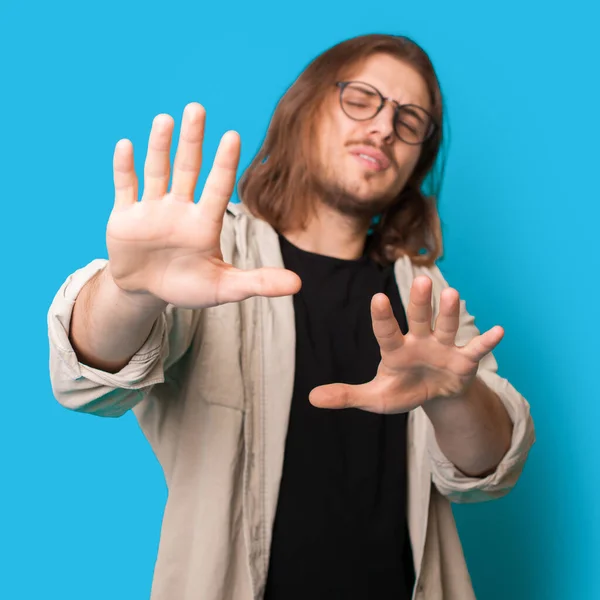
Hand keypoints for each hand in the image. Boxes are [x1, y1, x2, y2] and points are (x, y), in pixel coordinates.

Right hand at [106, 103, 300, 308]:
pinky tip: (126, 144)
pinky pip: (126, 188)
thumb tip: (298, 283)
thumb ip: (258, 282)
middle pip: (187, 168)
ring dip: (159, 147)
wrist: (146, 291)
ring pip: (157, 171)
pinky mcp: (125, 217)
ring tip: (165, 120)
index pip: (218, 187)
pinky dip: (124, 168)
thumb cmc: (188, 286)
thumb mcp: (224, 288)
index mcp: (205, 222)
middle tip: (197, 108)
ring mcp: (152, 210)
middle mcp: (180, 209)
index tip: (233, 135)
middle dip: (191, 141)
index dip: (225, 163)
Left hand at [309, 276, 503, 412]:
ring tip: (453, 293)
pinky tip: (499, 331)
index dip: (382, 317)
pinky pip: (476, 349)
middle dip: (419, 301)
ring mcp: (443, 347)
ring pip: (446, 326)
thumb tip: (311, 398)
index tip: (376, 298)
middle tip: (421, 279)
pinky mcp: (464, 360)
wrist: (434, 395)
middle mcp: (419, 340)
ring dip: (449, 312)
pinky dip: (486, 342)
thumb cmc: (403, 390)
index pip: (386, 330)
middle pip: (419, 317)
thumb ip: (346, 395)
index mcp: (395, 349)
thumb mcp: (375, 398)